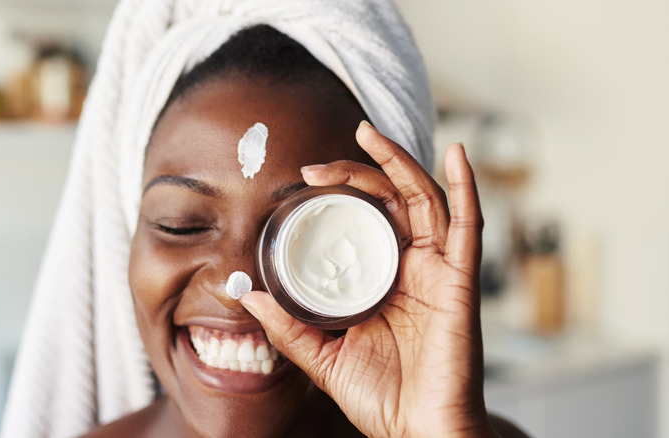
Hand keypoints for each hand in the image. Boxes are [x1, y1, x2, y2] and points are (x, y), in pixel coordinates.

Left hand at [240, 121, 496, 437]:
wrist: (418, 432)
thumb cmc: (382, 398)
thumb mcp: (323, 356)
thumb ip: (290, 326)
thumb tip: (250, 297)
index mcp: (383, 280)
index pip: (364, 221)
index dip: (339, 196)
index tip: (302, 183)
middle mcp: (413, 268)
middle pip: (390, 201)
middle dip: (356, 173)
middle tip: (315, 166)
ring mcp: (439, 271)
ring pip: (424, 199)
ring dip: (398, 162)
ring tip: (368, 132)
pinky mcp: (461, 282)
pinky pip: (469, 225)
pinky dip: (467, 185)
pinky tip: (457, 152)